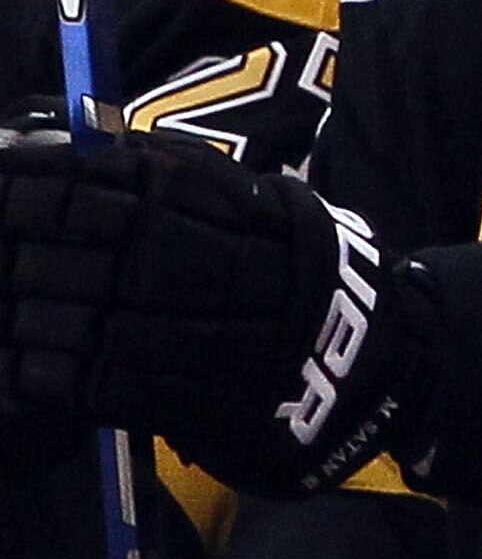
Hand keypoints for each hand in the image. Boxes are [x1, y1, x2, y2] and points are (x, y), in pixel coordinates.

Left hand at [0, 140, 416, 496]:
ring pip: (128, 327)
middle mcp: (262, 281)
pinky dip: (72, 381)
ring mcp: (243, 349)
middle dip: (57, 246)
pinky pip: (133, 394)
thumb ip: (196, 181)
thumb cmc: (293, 273)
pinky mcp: (221, 410)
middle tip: (4, 240)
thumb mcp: (269, 209)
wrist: (368, 365)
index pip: (160, 192)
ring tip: (12, 305)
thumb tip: (104, 147)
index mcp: (272, 221)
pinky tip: (32, 368)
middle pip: (140, 255)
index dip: (80, 185)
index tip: (18, 178)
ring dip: (52, 317)